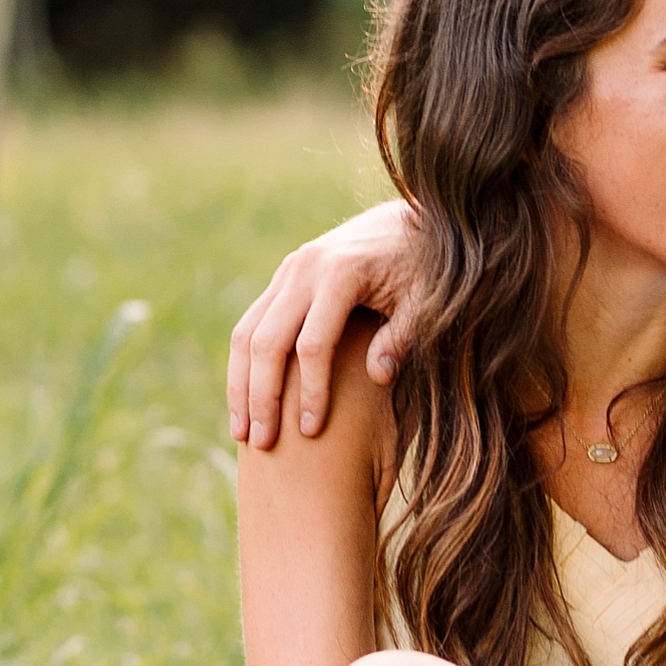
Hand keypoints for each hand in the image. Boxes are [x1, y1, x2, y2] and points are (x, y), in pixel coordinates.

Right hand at [227, 202, 420, 447]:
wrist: (408, 222)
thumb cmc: (424, 267)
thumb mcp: (425, 300)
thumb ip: (402, 336)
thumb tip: (379, 376)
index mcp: (341, 274)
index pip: (314, 345)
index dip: (312, 391)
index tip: (312, 432)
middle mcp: (305, 269)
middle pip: (268, 341)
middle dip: (262, 396)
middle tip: (262, 443)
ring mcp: (288, 272)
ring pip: (247, 333)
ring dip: (240, 385)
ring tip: (242, 432)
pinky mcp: (282, 279)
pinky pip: (251, 325)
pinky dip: (243, 366)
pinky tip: (247, 402)